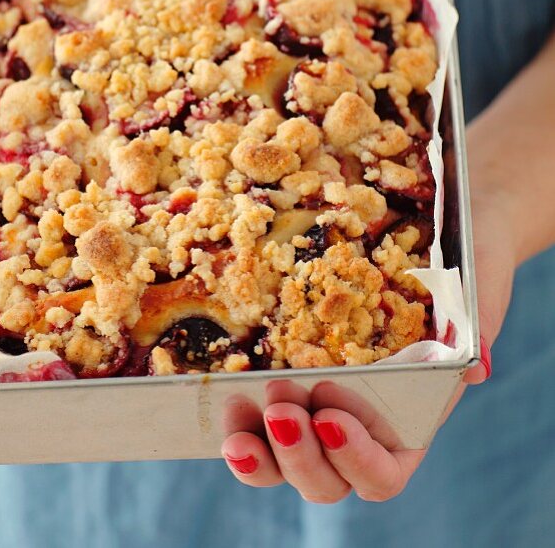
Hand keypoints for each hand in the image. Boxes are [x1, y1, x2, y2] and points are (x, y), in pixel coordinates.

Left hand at [221, 175, 516, 501]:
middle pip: (324, 480)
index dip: (355, 459)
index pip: (383, 473)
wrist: (437, 221)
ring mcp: (315, 405)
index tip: (331, 415)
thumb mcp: (474, 289)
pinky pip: (254, 421)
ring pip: (281, 462)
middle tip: (282, 405)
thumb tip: (475, 369)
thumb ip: (475, 331)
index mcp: (408, 421)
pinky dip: (240, 420)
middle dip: (298, 454)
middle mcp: (359, 426)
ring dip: (258, 450)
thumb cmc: (462, 262)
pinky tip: (225, 396)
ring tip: (242, 408)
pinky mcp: (283, 376)